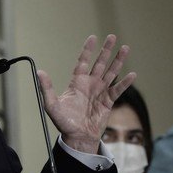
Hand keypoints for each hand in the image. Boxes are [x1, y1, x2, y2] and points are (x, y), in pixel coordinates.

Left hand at [38, 35, 135, 153]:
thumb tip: (40, 72)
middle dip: (106, 50)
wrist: (78, 137)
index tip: (92, 38)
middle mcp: (90, 84)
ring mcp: (100, 92)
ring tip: (125, 48)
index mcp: (77, 83)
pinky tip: (132, 74)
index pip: (83, 62)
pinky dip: (125, 82)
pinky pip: (118, 89)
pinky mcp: (108, 101)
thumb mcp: (52, 105)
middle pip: (99, 63)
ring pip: (111, 72)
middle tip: (112, 36)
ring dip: (118, 61)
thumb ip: (47, 88)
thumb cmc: (64, 122)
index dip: (87, 50)